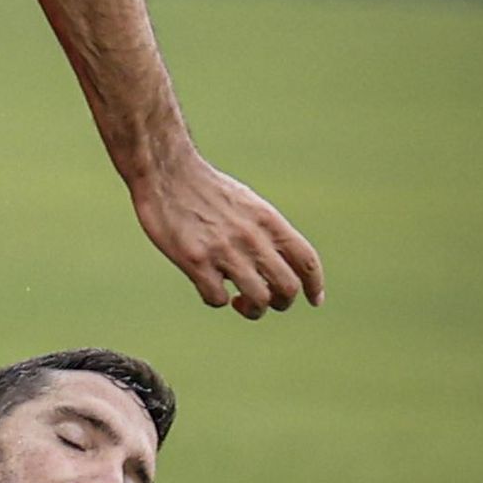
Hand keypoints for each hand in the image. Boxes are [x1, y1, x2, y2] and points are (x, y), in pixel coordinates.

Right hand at [132, 152, 324, 319]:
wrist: (167, 172)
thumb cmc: (206, 188)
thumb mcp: (248, 203)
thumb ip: (265, 231)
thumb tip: (278, 261)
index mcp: (268, 221)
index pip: (306, 260)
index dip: (315, 285)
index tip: (314, 300)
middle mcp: (251, 237)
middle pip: (288, 287)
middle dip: (282, 303)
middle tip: (266, 299)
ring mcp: (224, 250)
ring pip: (259, 300)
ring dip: (253, 310)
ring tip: (239, 301)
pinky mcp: (195, 261)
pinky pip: (216, 299)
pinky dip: (216, 300)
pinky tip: (208, 285)